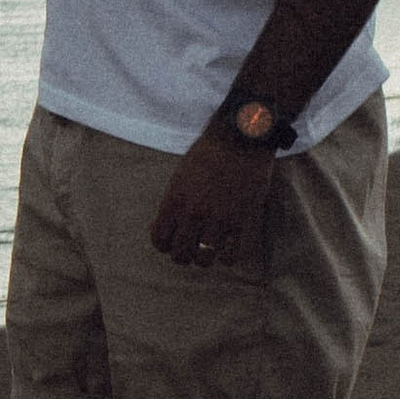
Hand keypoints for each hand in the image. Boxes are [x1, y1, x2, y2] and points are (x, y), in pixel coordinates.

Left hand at [150, 129, 273, 271]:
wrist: (240, 138)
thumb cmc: (209, 153)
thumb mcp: (181, 175)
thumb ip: (175, 201)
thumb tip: (168, 225)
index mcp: (174, 200)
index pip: (159, 239)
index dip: (164, 244)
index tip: (172, 240)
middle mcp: (193, 213)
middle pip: (180, 254)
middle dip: (183, 255)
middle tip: (190, 248)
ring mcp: (217, 219)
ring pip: (203, 260)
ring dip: (204, 258)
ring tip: (208, 250)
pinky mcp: (240, 222)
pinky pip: (231, 256)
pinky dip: (227, 257)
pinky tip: (227, 248)